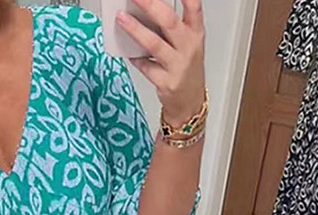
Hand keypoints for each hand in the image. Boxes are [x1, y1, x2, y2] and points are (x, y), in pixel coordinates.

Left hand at [117, 0, 205, 127]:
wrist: (189, 103)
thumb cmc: (185, 70)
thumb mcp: (185, 45)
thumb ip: (169, 29)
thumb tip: (144, 12)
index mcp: (195, 33)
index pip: (194, 7)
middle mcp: (188, 47)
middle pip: (169, 22)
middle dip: (150, 5)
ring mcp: (177, 66)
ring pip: (154, 45)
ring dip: (136, 30)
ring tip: (121, 18)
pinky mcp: (166, 82)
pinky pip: (146, 67)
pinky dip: (135, 58)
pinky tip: (127, 52)